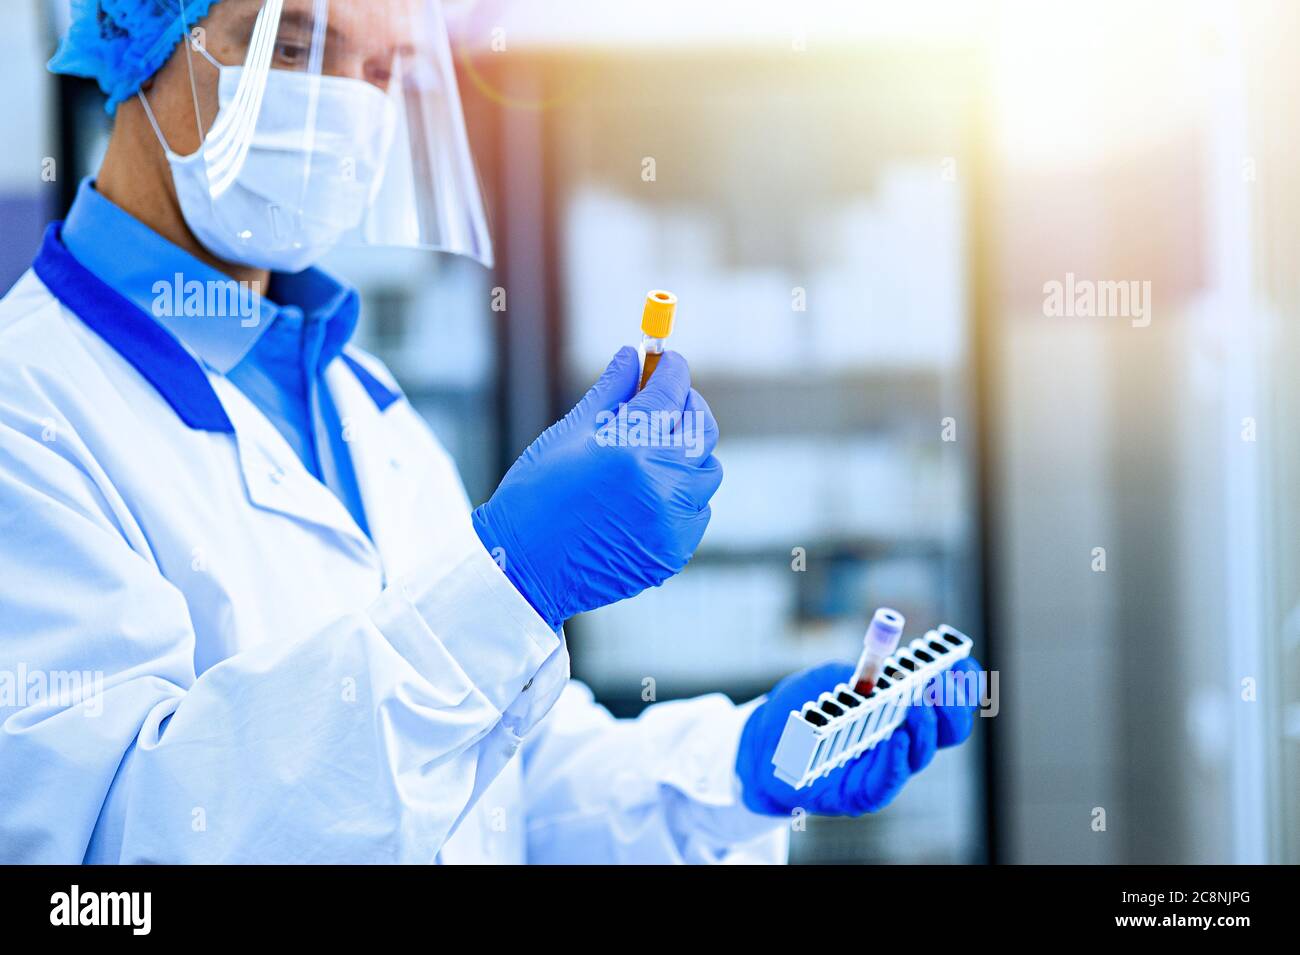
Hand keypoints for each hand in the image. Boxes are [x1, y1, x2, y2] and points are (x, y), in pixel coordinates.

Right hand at [472, 347, 721, 629]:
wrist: (522, 567)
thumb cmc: (535, 495)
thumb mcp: (568, 435)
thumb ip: (610, 392)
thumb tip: (632, 356)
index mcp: (629, 448)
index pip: (671, 392)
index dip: (671, 369)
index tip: (666, 361)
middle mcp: (659, 484)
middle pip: (701, 429)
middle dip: (687, 406)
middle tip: (666, 401)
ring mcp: (671, 521)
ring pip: (706, 471)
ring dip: (687, 454)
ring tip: (654, 453)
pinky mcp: (673, 550)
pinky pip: (698, 510)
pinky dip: (683, 495)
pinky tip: (651, 493)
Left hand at [736, 657, 980, 815]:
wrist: (762, 743)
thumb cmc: (802, 708)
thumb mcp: (831, 679)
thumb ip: (861, 673)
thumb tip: (890, 667)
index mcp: (901, 707)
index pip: (947, 699)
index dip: (961, 682)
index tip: (961, 662)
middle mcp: (901, 738)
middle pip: (948, 729)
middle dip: (953, 703)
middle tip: (943, 680)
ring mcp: (884, 767)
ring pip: (920, 754)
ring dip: (925, 726)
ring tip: (918, 703)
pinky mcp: (861, 793)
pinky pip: (888, 781)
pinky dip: (896, 759)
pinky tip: (896, 738)